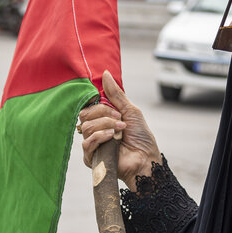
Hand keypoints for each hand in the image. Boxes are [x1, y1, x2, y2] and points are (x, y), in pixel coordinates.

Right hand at [79, 71, 160, 189]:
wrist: (146, 158)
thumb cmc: (141, 137)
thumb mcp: (130, 110)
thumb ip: (116, 94)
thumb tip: (105, 74)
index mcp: (102, 118)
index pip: (88, 105)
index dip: (96, 101)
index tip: (110, 103)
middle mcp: (95, 130)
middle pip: (84, 114)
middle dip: (103, 113)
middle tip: (119, 118)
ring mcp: (92, 143)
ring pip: (86, 127)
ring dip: (105, 125)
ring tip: (120, 129)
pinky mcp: (92, 157)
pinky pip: (86, 143)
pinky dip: (100, 137)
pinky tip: (112, 138)